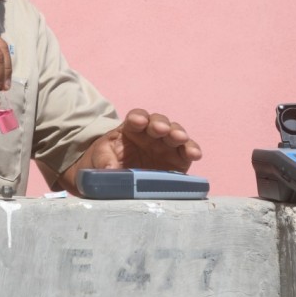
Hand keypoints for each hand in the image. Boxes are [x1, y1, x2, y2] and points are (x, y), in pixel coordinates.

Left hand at [60, 109, 201, 192]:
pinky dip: (192, 150)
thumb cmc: (108, 161)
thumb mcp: (100, 158)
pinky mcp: (178, 160)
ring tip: (179, 138)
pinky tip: (194, 154)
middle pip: (158, 122)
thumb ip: (104, 160)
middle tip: (160, 129)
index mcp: (132, 128)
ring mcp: (166, 146)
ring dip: (178, 134)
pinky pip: (187, 152)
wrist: (118, 179)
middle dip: (160, 124)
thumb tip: (109, 170)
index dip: (138, 117)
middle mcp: (152, 134)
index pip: (137, 117)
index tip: (138, 121)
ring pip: (175, 133)